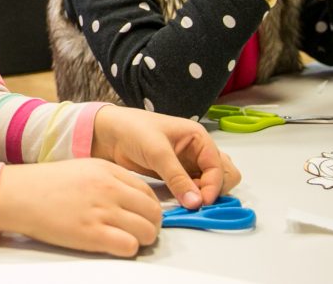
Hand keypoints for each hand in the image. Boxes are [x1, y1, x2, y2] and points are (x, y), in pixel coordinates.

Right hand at [0, 158, 160, 256]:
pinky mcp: (92, 234)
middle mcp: (109, 189)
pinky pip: (129, 245)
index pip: (149, 192)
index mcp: (108, 171)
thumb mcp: (84, 168)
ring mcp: (101, 211)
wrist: (19, 195)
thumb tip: (132, 197)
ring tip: (128, 239)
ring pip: (146, 230)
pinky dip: (127, 249)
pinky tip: (115, 245)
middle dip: (151, 224)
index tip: (144, 215)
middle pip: (153, 211)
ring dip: (142, 239)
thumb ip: (110, 179)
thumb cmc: (46, 184)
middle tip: (141, 230)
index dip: (150, 207)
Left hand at [90, 106, 240, 208]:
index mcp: (199, 137)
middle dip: (214, 190)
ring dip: (203, 195)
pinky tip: (178, 200)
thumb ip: (177, 178)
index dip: (213, 186)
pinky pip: (192, 189)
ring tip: (186, 200)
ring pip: (210, 184)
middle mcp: (197, 151)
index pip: (219, 167)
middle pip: (223, 176)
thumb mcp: (157, 152)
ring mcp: (188, 164)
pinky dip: (190, 197)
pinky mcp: (176, 175)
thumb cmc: (133, 130)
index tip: (202, 202)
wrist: (109, 134)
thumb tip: (196, 203)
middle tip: (195, 200)